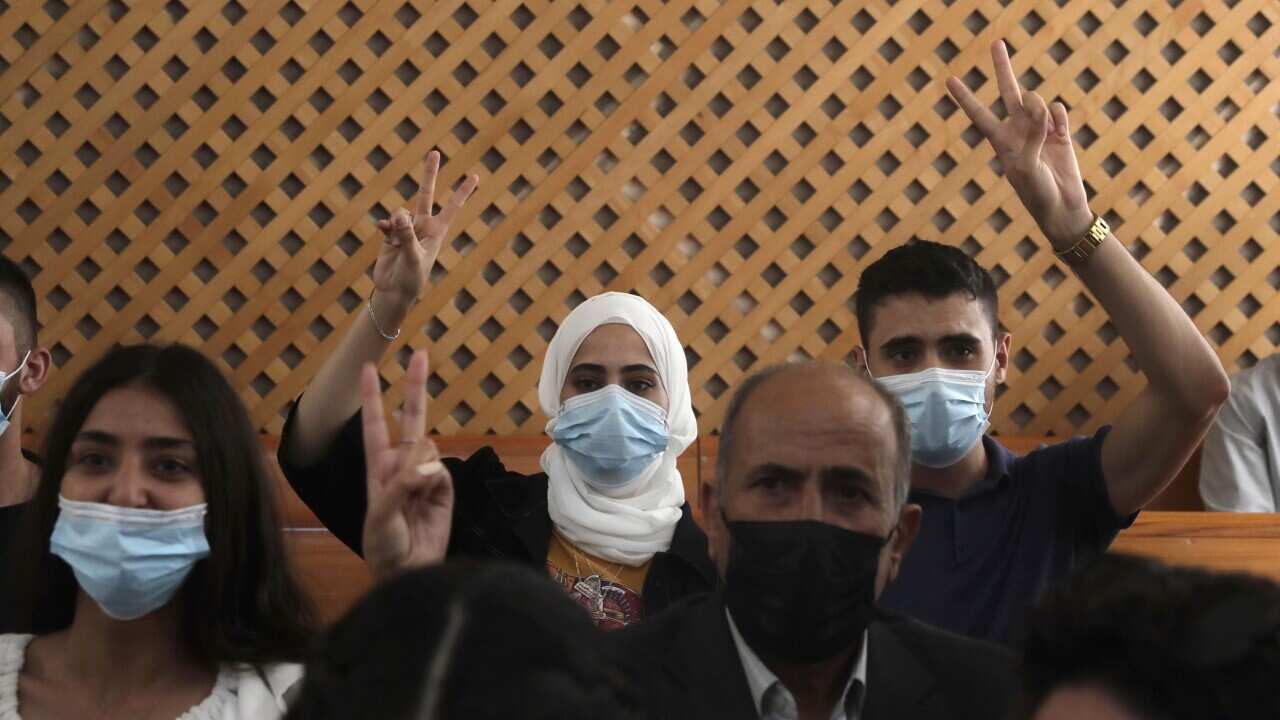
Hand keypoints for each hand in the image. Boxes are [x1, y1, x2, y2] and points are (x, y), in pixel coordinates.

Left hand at [361, 349, 452, 580]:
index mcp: (378, 467)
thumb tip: (431, 464)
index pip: (375, 425)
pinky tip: (430, 504)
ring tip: (415, 502)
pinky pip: (443, 473)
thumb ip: (403, 485)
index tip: (369, 368)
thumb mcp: (382, 515)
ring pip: (430, 450)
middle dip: (415, 387)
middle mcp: (401, 465)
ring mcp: (424, 476)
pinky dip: (437, 484)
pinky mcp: (445, 490)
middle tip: (421, 354)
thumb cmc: (383, 545)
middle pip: (411, 419)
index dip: (373, 397)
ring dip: (423, 471)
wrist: (408, 572)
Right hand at [371, 151, 478, 310]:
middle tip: (435, 153)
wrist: (394, 292)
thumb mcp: (412, 257)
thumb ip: (406, 234)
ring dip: (395, 222)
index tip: (475, 176)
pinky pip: (386, 222)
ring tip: (396, 243)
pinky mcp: (391, 235)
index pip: (452, 206)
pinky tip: (382, 233)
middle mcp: (423, 226)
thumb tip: (398, 212)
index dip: (463, 191)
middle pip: (426, 194)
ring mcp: (406, 229)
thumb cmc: (411, 278)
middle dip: (430, 174)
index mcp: (436, 231)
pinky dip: (384, 226)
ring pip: (399, 211)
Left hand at [946, 41, 1094, 249]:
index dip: (965, 97)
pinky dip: (1060, 119)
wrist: (1062, 207)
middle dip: (1002, 68)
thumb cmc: (1036, 193)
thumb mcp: (1026, 168)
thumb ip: (1031, 135)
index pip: (978, 114)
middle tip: (996, 43)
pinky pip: (1059, 111)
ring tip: (1045, 133)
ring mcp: (1038, 128)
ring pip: (1037, 100)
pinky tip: (1060, 135)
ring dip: (1041, 110)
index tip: (949, 80)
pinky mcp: (1060, 131)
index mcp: (1000, 141)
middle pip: (1007, 91)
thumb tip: (1040, 106)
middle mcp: (1017, 130)